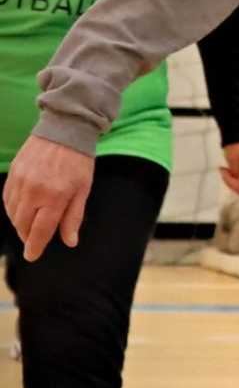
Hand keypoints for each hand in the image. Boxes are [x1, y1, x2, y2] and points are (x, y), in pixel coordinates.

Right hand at [3, 136, 95, 261]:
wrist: (64, 130)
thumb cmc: (79, 162)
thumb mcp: (83, 190)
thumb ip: (73, 217)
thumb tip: (70, 242)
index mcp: (55, 198)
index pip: (40, 230)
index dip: (35, 246)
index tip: (32, 256)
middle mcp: (34, 192)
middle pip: (23, 224)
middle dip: (27, 235)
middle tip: (33, 240)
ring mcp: (21, 182)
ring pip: (13, 213)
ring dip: (19, 223)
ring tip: (28, 226)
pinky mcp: (13, 173)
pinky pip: (7, 198)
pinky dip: (12, 208)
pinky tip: (20, 210)